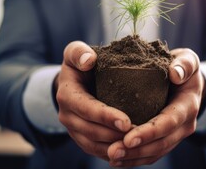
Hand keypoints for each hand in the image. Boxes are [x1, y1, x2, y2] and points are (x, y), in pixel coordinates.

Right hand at [55, 41, 131, 160]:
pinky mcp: (81, 137)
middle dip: (114, 135)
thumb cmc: (80, 63)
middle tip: (138, 136)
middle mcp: (67, 115)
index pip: (86, 108)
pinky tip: (129, 151)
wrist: (73, 80)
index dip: (105, 116)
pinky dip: (111, 153)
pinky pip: (95, 150)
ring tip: (136, 145)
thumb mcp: (75, 52)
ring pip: (93, 145)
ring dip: (114, 147)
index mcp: (67, 95)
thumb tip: (89, 60)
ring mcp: (73, 129)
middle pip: (90, 131)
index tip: (126, 121)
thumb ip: (79, 52)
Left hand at [107, 48, 205, 166]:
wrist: (187, 81)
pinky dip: (135, 159)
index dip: (149, 132)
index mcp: (188, 105)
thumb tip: (175, 73)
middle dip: (137, 150)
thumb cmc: (183, 67)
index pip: (169, 122)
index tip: (128, 138)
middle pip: (161, 143)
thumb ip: (185, 64)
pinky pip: (152, 154)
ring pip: (156, 153)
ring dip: (133, 158)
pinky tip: (117, 160)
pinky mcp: (167, 139)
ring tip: (111, 156)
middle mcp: (184, 125)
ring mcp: (176, 135)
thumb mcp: (188, 59)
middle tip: (112, 151)